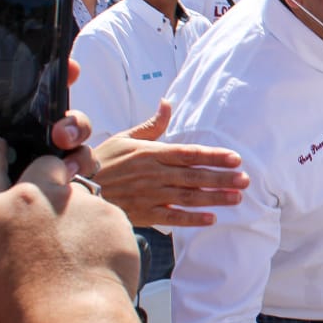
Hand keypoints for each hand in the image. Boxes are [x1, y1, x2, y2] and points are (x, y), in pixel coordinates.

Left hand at [0, 66, 94, 225]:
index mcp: (10, 130)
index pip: (38, 100)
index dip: (58, 80)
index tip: (70, 70)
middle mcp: (35, 147)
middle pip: (69, 121)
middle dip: (74, 120)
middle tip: (59, 133)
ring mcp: (51, 170)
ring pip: (82, 146)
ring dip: (80, 146)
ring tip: (64, 158)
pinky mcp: (62, 194)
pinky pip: (85, 177)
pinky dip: (83, 172)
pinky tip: (67, 179)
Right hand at [0, 137, 139, 322]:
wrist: (74, 317)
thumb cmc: (27, 311)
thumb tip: (0, 263)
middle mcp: (36, 198)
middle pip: (44, 164)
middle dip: (51, 173)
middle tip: (55, 199)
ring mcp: (78, 202)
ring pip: (83, 192)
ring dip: (82, 212)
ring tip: (83, 249)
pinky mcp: (112, 213)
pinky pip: (109, 216)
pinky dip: (107, 232)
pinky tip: (102, 259)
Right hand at [93, 100, 248, 226]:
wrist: (77, 187)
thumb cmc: (103, 161)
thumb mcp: (125, 138)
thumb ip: (151, 125)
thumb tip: (167, 103)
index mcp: (152, 152)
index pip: (189, 153)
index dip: (214, 156)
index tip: (236, 159)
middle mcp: (154, 173)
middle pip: (194, 175)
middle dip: (222, 178)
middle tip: (245, 180)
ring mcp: (150, 194)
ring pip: (188, 196)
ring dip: (214, 198)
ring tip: (237, 198)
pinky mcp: (144, 213)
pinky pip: (172, 216)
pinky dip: (192, 218)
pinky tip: (211, 219)